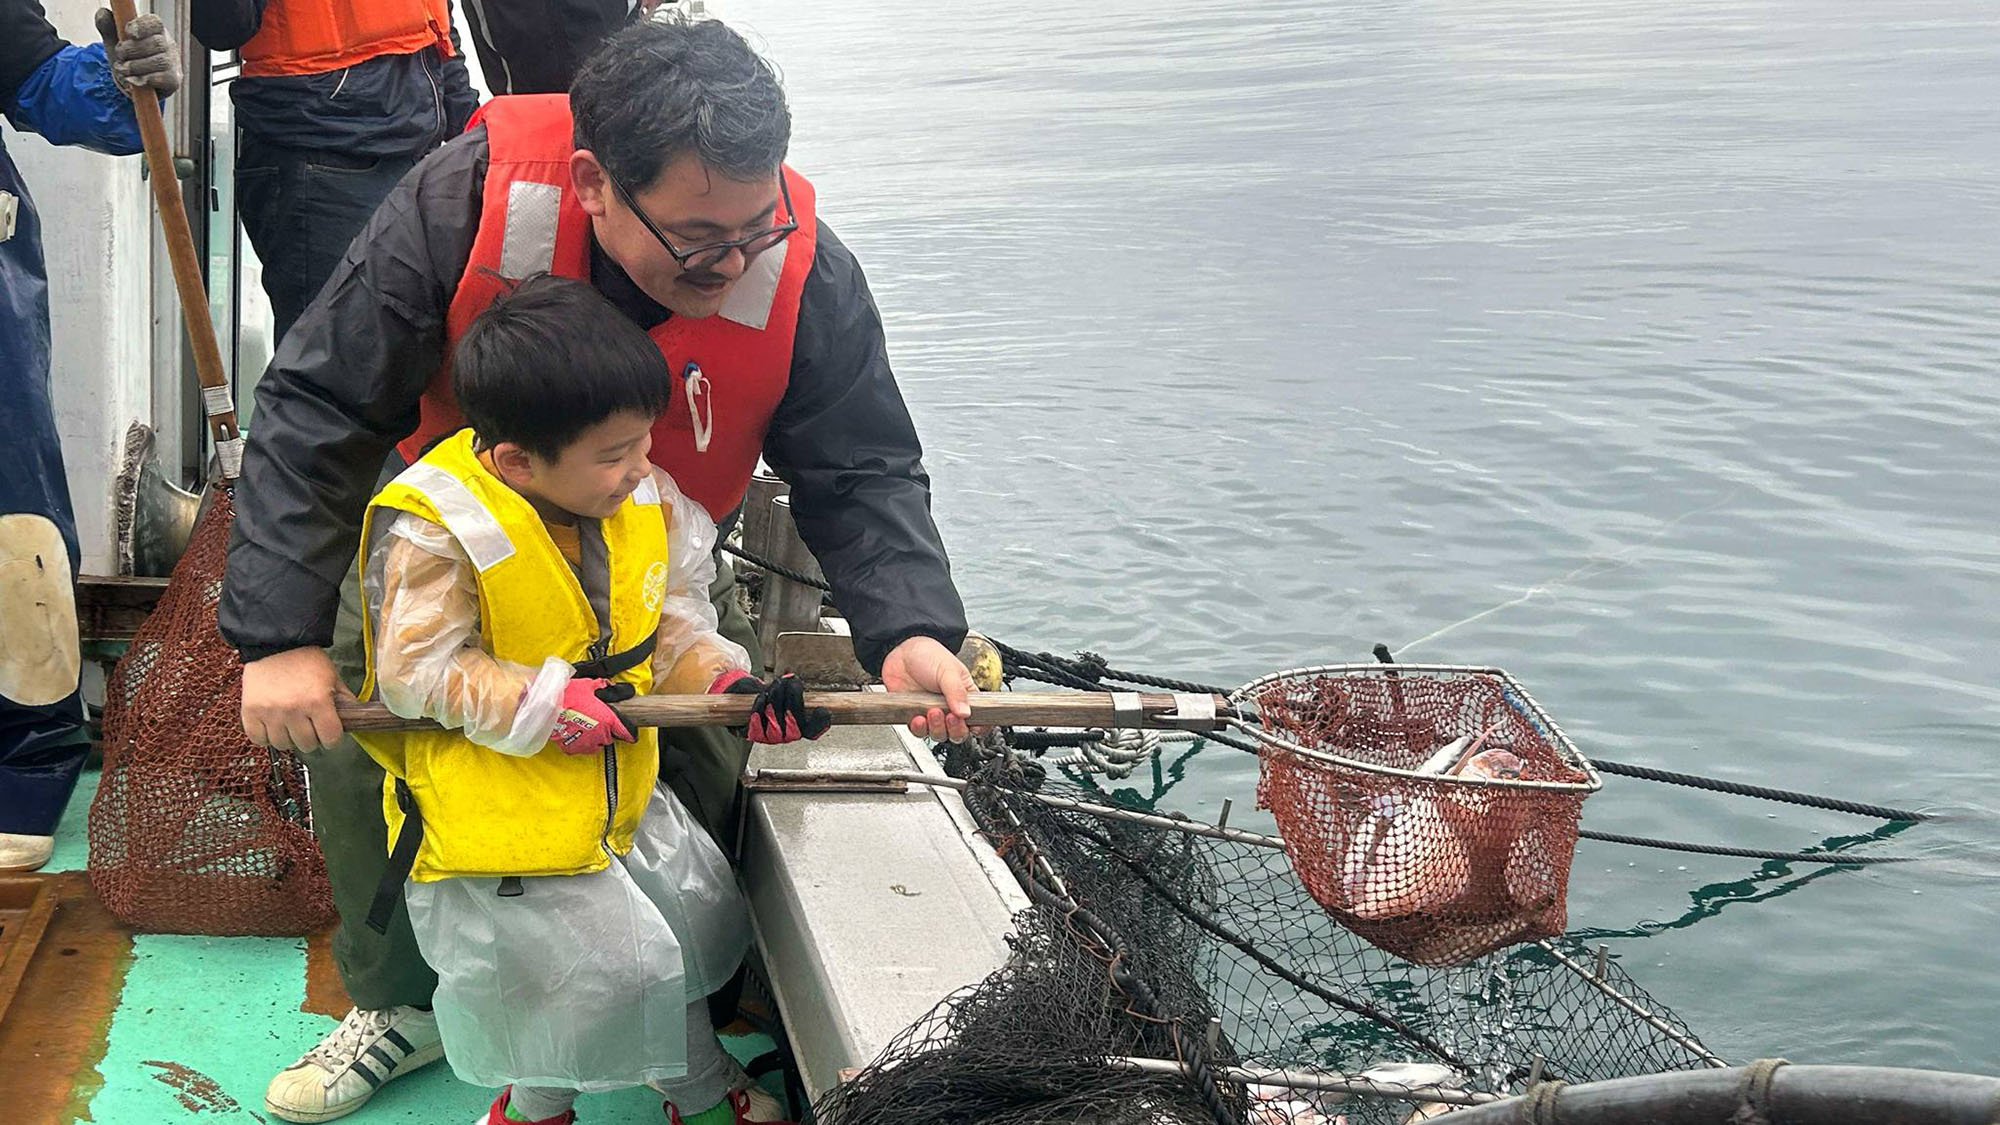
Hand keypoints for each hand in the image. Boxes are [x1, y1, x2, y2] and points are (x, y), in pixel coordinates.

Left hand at [94, 9, 182, 96]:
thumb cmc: (127, 57)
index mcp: (155, 30)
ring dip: (136, 66)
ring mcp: (173, 63)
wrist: (134, 81)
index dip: (142, 26)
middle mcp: (168, 44)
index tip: (128, 33)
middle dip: (132, 50)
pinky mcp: (174, 81)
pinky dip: (145, 79)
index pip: (155, 22)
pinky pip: (164, 79)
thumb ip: (107, 24)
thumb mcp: (114, 39)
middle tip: (120, 56)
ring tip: (123, 69)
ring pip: (161, 61)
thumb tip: (103, 14)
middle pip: (157, 43)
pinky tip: (132, 80)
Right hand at [242, 647, 345, 751]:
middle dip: (312, 738)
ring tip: (291, 725)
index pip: (330, 739)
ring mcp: (270, 712)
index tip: (329, 732)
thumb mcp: (333, 677)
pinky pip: (259, 739)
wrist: (277, 643)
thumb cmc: (307, 660)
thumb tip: (355, 720)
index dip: (332, 738)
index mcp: (318, 701)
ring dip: (289, 738)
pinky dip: (266, 737)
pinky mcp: (250, 711)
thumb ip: (345, 700)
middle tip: (309, 726)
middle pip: (306, 745)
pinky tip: (273, 727)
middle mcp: (293, 710)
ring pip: (283, 745)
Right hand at [550, 678, 634, 753]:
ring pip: (597, 745)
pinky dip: (581, 743)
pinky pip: (582, 749)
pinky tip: (576, 734)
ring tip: (587, 728)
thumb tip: (609, 685)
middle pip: (610, 738)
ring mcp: (587, 743)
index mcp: (609, 720)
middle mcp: (601, 734)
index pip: (626, 732)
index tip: (631, 734)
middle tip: (597, 721)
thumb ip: (602, 686)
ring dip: (595, 739)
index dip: (629, 733)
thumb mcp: (588, 685)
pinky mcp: (574, 748)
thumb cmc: (568, 695)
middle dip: (606, 731)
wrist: (548, 707)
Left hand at [711, 670, 830, 743]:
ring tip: (776, 685)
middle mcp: (789, 736)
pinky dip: (760, 709)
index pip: (813, 732)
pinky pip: (758, 726)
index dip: (820, 724)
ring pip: (776, 723)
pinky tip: (762, 697)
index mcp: (802, 728)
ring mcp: (772, 738)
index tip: (821, 709)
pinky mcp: (756, 736)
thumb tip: (790, 676)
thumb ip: (793, 685)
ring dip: (776, 701)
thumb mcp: (786, 688)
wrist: (746, 699)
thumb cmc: (772, 694)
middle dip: (794, 700)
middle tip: (793, 683)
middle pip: (795, 724)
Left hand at [880, 635, 975, 741]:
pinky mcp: (914, 716)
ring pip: (939, 735)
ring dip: (937, 728)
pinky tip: (918, 718)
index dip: (980, 727)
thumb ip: (957, 691)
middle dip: (955, 730)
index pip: (980, 719)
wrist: (900, 650)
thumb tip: (965, 713)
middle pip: (958, 733)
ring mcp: (931, 713)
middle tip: (950, 716)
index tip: (975, 727)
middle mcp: (950, 708)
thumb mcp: (948, 670)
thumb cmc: (929, 655)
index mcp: (965, 696)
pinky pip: (919, 732)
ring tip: (932, 712)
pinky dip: (919, 729)